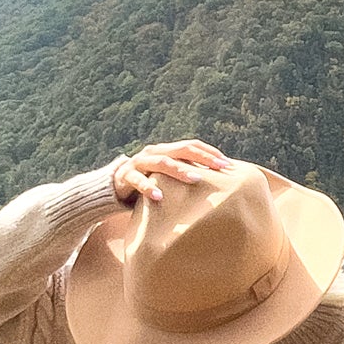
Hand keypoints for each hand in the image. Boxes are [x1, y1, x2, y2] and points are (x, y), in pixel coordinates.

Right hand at [113, 139, 229, 206]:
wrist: (116, 185)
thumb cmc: (149, 182)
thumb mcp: (167, 176)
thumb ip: (185, 174)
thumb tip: (217, 183)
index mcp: (166, 150)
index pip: (191, 145)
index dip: (209, 152)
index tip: (227, 163)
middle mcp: (154, 152)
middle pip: (181, 150)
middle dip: (202, 158)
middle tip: (219, 168)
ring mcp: (139, 162)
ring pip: (162, 162)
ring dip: (180, 170)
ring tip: (196, 179)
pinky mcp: (126, 176)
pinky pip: (138, 181)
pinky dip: (149, 188)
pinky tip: (159, 197)